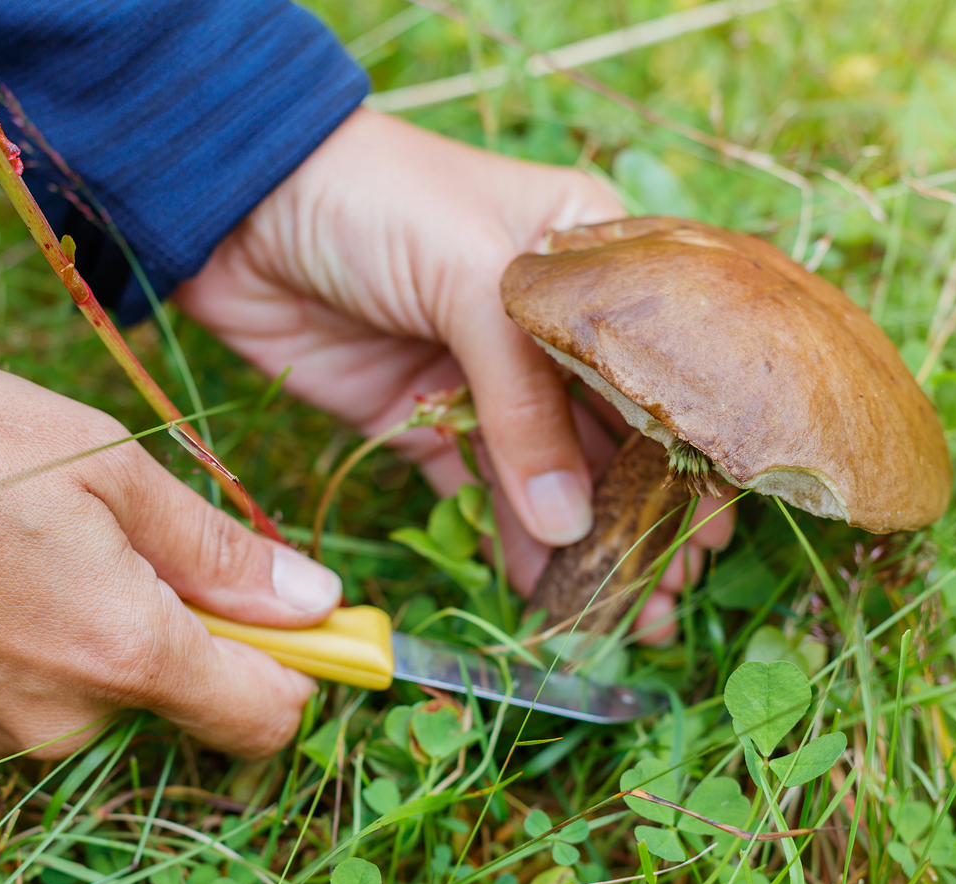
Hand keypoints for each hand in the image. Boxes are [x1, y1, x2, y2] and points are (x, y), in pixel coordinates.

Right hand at [0, 347, 341, 761]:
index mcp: (127, 654)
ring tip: (33, 548)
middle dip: (177, 632)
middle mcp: (68, 721)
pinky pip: (29, 702)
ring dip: (98, 638)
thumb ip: (221, 554)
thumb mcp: (112, 468)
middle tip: (120, 538)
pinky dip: (33, 652)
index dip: (298, 671)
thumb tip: (317, 603)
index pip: (264, 718)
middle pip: (178, 701)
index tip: (294, 621)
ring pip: (99, 700)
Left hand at [176, 109, 732, 639]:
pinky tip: (545, 586)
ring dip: (582, 542)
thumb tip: (570, 523)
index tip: (713, 525)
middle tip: (670, 592)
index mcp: (589, 260)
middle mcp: (547, 326)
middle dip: (641, 513)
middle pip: (610, 432)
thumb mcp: (472, 274)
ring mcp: (482, 378)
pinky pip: (477, 490)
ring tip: (622, 612)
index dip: (686, 447)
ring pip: (547, 473)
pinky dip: (508, 540)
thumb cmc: (378, 199)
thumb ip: (524, 399)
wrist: (241, 205)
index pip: (659, 366)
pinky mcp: (420, 419)